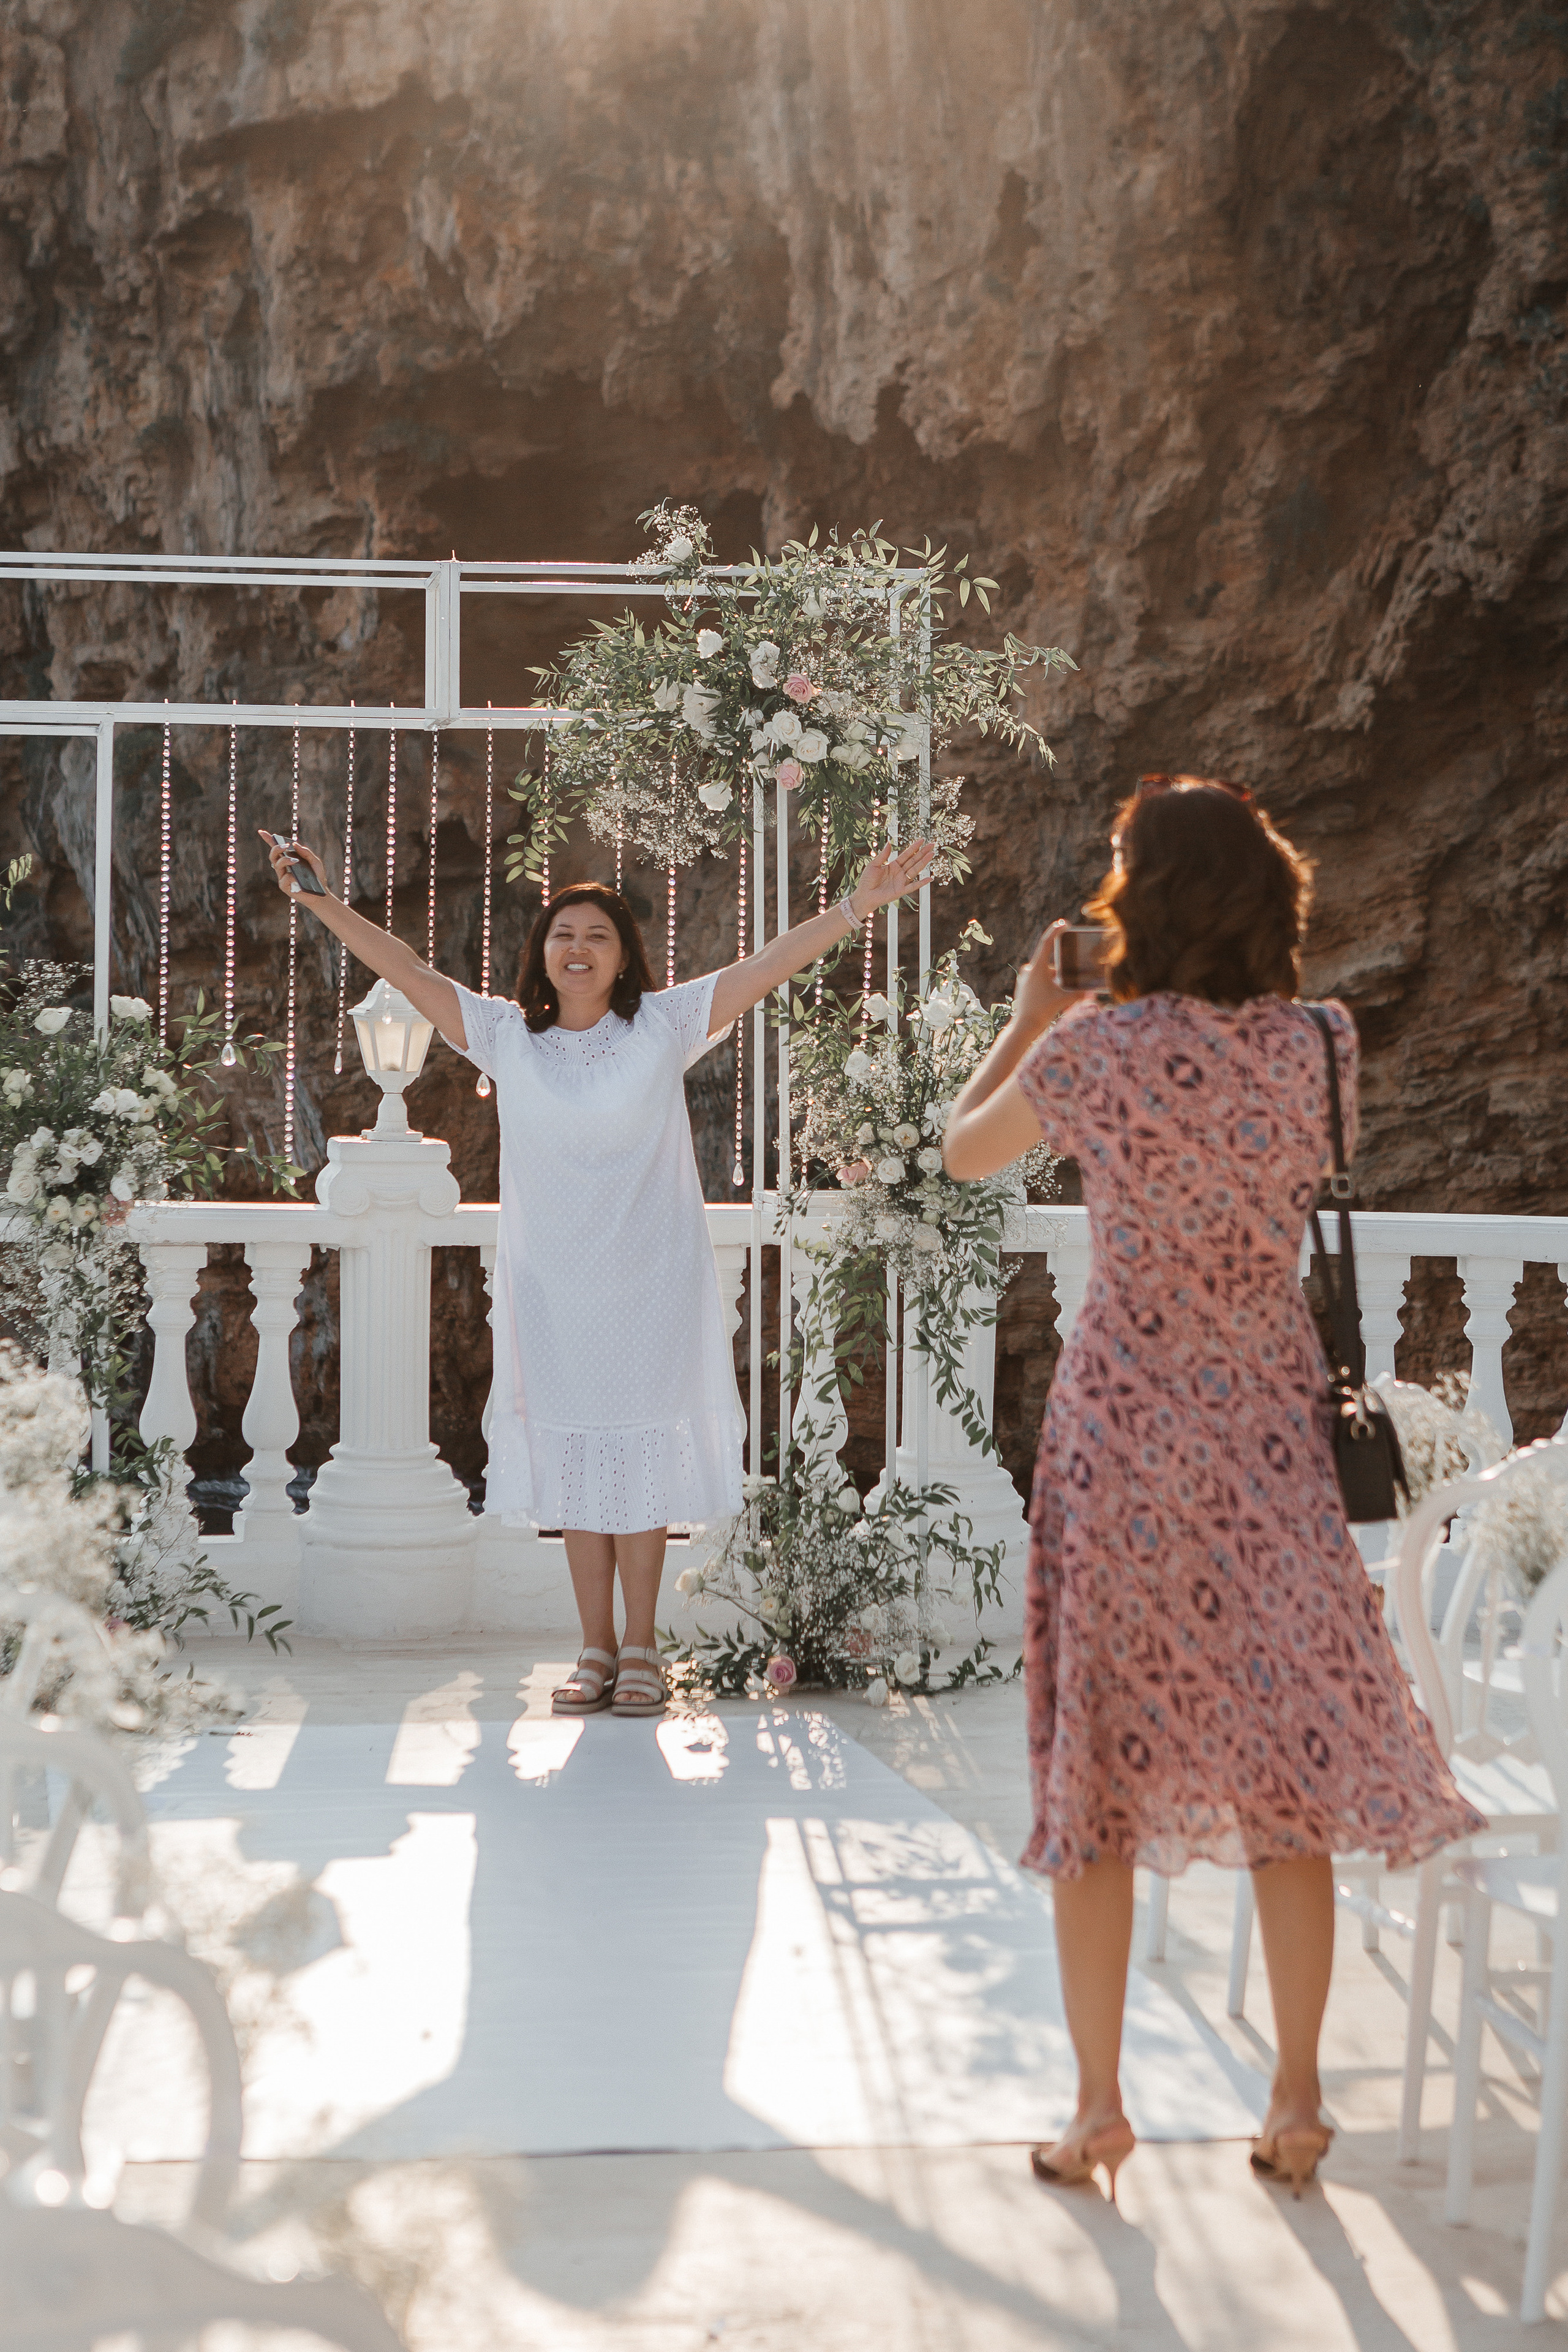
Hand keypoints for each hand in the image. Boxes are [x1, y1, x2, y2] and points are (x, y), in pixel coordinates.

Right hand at [257, 831, 329, 898]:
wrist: (321, 894)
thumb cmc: (317, 877)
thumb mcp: (315, 862)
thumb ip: (306, 852)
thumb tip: (295, 844)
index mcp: (289, 859)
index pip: (277, 849)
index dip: (269, 840)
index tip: (261, 831)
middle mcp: (283, 868)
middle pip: (273, 855)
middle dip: (277, 848)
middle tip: (285, 845)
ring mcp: (282, 877)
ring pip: (277, 865)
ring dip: (285, 860)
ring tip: (295, 861)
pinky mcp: (284, 886)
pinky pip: (284, 878)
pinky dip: (291, 877)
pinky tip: (298, 879)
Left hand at [848, 837, 935, 919]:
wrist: (863, 895)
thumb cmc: (866, 881)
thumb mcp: (874, 865)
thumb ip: (883, 855)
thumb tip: (890, 843)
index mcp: (893, 865)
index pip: (906, 854)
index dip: (914, 847)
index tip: (922, 840)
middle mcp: (899, 872)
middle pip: (914, 860)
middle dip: (923, 852)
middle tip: (932, 845)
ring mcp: (901, 881)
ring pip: (915, 870)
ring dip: (924, 862)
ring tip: (931, 854)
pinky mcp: (901, 891)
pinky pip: (913, 886)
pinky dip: (921, 883)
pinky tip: (929, 878)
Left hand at [1012, 922, 1077, 1037]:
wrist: (1023, 1026)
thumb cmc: (1041, 1012)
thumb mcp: (1062, 1000)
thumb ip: (1078, 994)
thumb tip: (1093, 992)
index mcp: (1036, 968)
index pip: (1047, 943)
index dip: (1056, 931)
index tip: (1063, 923)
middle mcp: (1029, 970)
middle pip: (1051, 962)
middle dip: (1062, 969)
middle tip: (1070, 971)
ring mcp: (1025, 977)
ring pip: (1046, 973)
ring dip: (1056, 979)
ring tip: (1062, 993)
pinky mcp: (1024, 985)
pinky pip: (1040, 980)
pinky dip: (1049, 984)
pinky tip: (1054, 994)